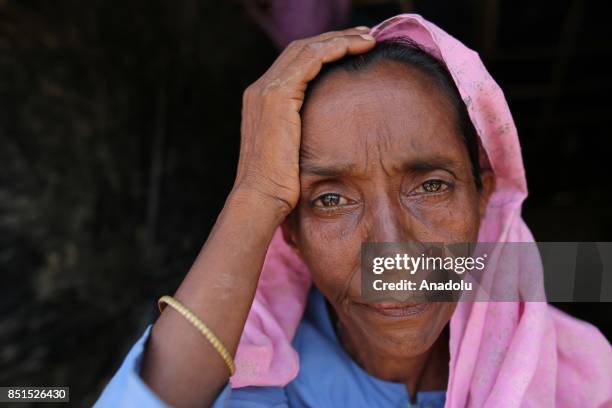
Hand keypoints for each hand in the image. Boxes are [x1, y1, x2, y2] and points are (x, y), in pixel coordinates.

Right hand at [233, 27, 375, 216]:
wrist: (261, 198)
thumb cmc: (280, 185)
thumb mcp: (292, 151)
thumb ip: (303, 132)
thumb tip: (330, 132)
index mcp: (262, 100)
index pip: (295, 62)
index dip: (325, 50)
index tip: (353, 48)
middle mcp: (260, 89)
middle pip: (301, 48)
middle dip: (335, 38)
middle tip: (366, 35)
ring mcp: (266, 90)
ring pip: (307, 49)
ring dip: (340, 39)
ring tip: (368, 38)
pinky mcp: (277, 96)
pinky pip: (309, 60)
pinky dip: (334, 49)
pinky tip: (356, 47)